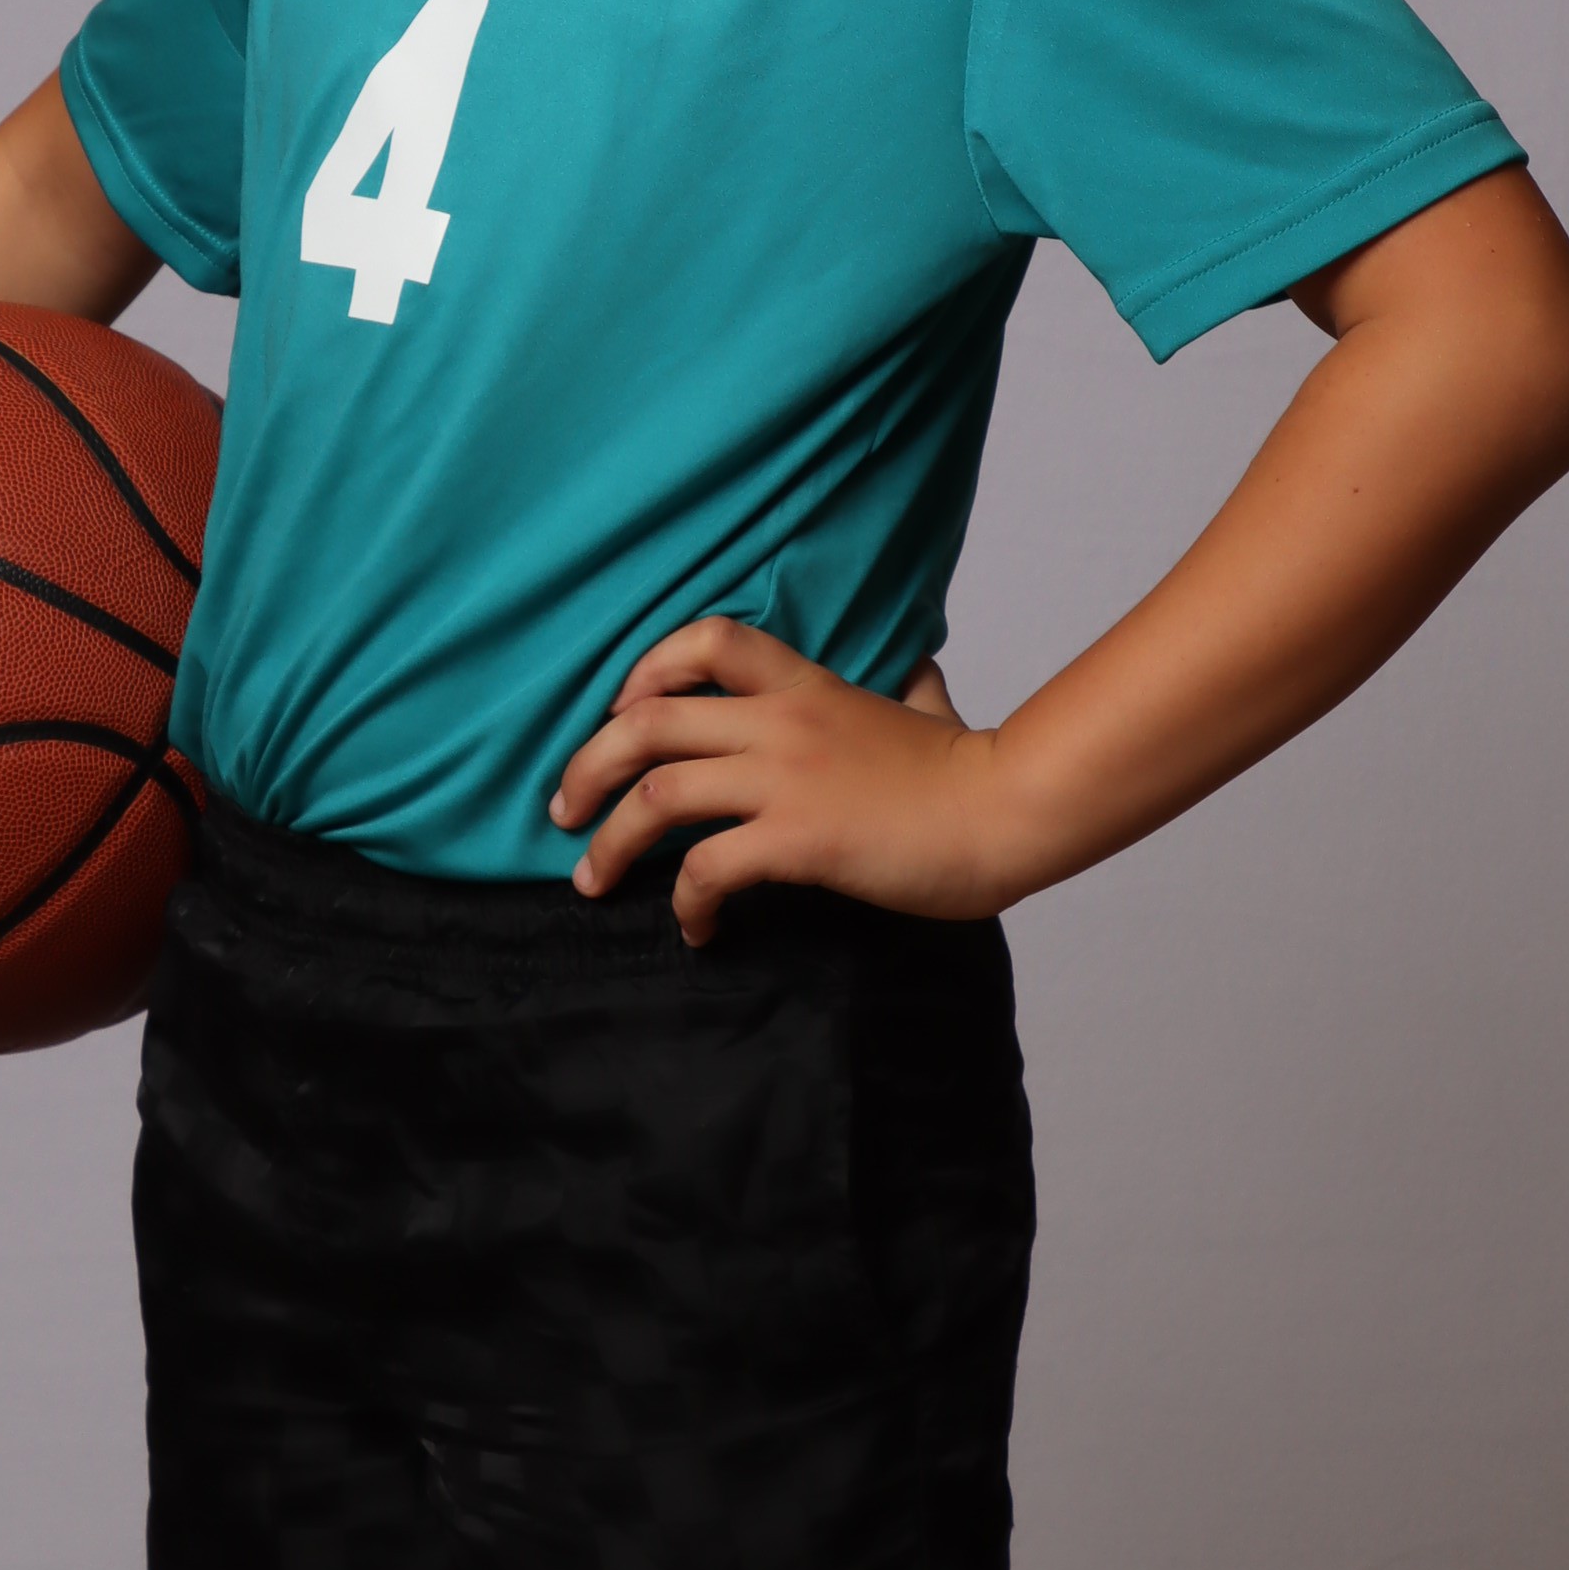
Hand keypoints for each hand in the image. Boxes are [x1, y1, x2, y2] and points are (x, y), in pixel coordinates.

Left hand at [548, 617, 1022, 945]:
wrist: (1006, 812)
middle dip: (587, 766)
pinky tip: (696, 930)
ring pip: (656, 795)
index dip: (646, 668)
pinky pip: (706, 868)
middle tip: (562, 810)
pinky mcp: (797, 840)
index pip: (708, 639)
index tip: (619, 711)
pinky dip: (684, 904)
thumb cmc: (969, 772)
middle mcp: (782, 723)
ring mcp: (785, 779)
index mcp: (805, 685)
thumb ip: (906, 685)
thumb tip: (916, 674)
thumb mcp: (928, 706)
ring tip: (590, 879)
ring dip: (607, 842)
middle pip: (645, 722)